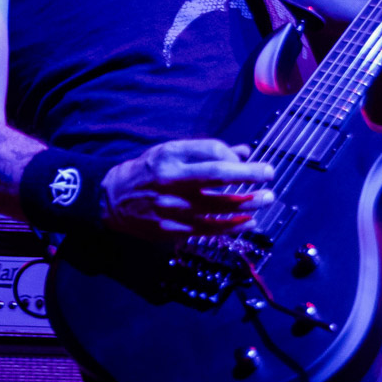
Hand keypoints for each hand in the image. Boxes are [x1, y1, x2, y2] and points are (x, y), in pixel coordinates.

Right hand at [100, 139, 274, 239]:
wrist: (112, 200)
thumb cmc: (148, 171)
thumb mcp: (171, 152)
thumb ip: (206, 151)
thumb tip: (243, 152)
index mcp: (171, 158)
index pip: (211, 152)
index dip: (234, 157)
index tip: (250, 161)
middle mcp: (172, 181)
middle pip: (217, 177)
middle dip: (248, 176)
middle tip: (269, 175)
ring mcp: (174, 208)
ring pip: (218, 206)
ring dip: (247, 203)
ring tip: (266, 199)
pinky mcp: (174, 229)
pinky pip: (210, 229)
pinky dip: (233, 227)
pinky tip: (249, 222)